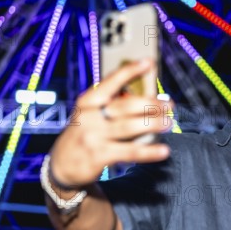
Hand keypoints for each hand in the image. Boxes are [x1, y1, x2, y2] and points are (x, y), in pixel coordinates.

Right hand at [48, 59, 171, 186]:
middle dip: (150, 103)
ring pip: (129, 127)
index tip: (148, 63)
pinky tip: (163, 151)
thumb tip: (145, 97)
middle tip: (168, 104)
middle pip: (125, 106)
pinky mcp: (99, 156)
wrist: (61, 166)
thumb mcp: (89, 116)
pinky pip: (129, 151)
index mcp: (87, 102)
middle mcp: (89, 117)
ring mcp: (93, 136)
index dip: (129, 71)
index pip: (110, 83)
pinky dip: (149, 151)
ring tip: (169, 123)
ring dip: (153, 124)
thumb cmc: (83, 135)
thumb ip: (111, 105)